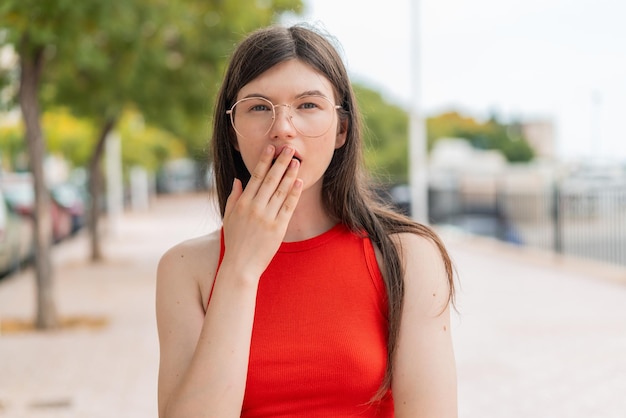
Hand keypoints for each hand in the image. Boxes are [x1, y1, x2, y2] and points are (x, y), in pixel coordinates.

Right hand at [221, 145, 302, 282]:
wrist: (241, 265)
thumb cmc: (234, 241)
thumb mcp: (229, 217)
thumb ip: (233, 197)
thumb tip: (238, 180)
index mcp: (243, 203)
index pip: (256, 177)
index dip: (264, 161)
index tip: (271, 148)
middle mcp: (255, 207)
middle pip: (271, 180)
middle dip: (280, 162)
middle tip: (289, 149)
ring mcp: (267, 217)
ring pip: (281, 191)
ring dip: (289, 175)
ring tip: (296, 161)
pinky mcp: (278, 228)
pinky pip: (288, 207)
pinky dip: (294, 193)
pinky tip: (299, 182)